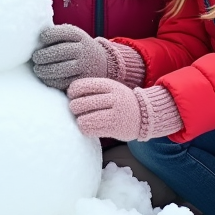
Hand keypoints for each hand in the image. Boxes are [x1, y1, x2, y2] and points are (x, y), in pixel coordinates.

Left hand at [31, 25, 108, 89]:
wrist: (102, 63)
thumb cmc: (78, 48)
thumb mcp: (74, 36)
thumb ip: (59, 35)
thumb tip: (36, 38)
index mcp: (80, 36)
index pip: (63, 33)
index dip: (49, 35)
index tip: (41, 38)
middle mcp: (83, 50)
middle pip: (61, 52)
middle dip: (44, 55)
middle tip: (35, 58)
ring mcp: (84, 66)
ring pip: (62, 69)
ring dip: (45, 70)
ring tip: (37, 69)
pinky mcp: (82, 80)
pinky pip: (64, 82)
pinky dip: (51, 81)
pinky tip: (45, 78)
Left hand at [67, 78, 182, 140]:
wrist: (146, 115)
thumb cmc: (121, 102)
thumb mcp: (111, 88)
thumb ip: (94, 88)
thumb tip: (69, 93)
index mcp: (110, 85)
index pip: (82, 86)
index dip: (72, 92)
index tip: (73, 96)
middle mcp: (113, 98)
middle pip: (80, 103)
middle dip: (74, 108)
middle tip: (77, 110)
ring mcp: (115, 114)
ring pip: (83, 118)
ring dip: (79, 120)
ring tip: (83, 119)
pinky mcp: (115, 128)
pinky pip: (90, 129)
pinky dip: (85, 129)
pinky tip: (89, 127)